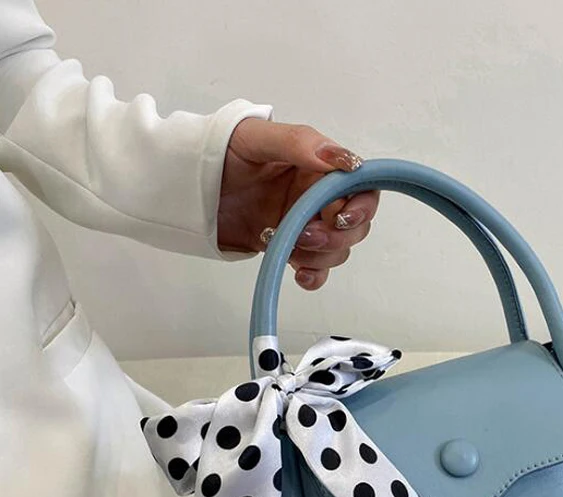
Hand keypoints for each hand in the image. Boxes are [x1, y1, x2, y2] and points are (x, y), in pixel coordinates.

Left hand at [217, 119, 378, 289]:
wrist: (183, 188)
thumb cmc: (217, 153)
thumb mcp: (255, 138)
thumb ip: (299, 144)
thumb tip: (341, 160)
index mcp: (317, 166)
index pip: (361, 188)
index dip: (360, 207)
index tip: (338, 216)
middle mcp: (316, 196)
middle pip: (354, 225)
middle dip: (335, 235)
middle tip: (304, 235)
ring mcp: (304, 224)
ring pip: (337, 250)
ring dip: (319, 255)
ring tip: (285, 245)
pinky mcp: (289, 248)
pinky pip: (316, 269)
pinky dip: (313, 275)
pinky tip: (298, 273)